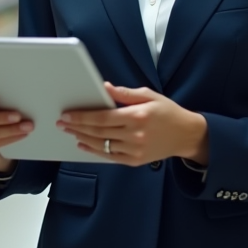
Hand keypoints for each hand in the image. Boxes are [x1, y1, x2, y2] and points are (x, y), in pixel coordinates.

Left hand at [58, 83, 208, 167]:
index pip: (102, 117)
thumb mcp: (149, 95)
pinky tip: (84, 144)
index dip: (82, 117)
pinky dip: (94, 150)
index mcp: (137, 116)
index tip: (67, 114)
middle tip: (62, 123)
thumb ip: (125, 93)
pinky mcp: (135, 160)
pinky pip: (110, 156)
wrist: (186, 135)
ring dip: (82, 138)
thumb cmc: (167, 112)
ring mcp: (134, 150)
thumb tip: (104, 87)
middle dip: (77, 126)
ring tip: (70, 132)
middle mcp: (135, 135)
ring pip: (101, 145)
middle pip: (98, 132)